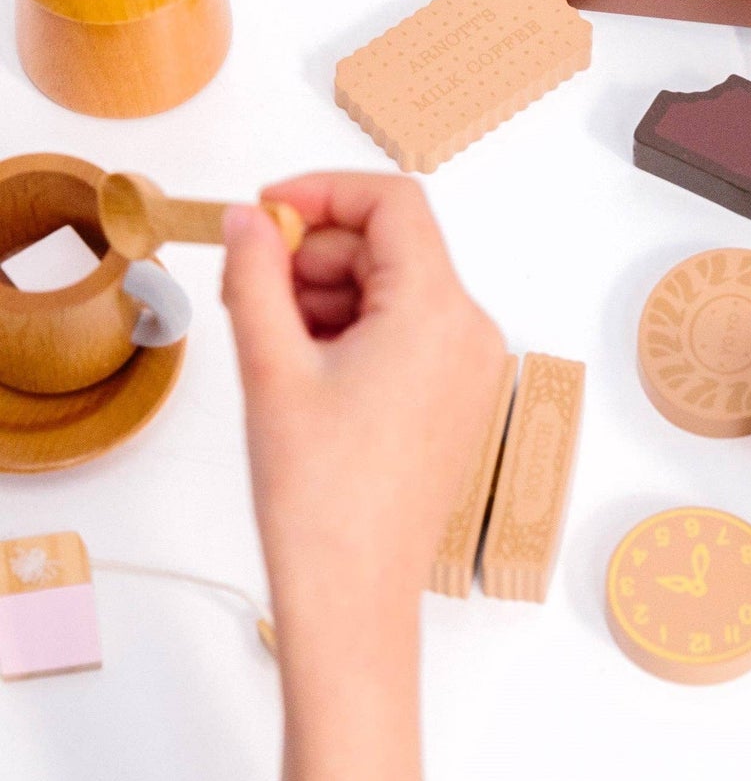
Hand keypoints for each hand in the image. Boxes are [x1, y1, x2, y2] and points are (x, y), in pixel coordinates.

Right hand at [221, 173, 505, 672]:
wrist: (354, 587)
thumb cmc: (319, 493)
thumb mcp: (271, 365)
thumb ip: (257, 274)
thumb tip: (249, 217)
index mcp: (437, 311)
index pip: (394, 203)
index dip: (323, 192)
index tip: (264, 212)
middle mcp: (470, 330)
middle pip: (391, 247)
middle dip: (314, 256)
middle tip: (248, 293)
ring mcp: (471, 366)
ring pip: (395, 290)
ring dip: (328, 297)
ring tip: (273, 349)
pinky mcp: (458, 396)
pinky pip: (407, 332)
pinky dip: (354, 332)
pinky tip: (306, 373)